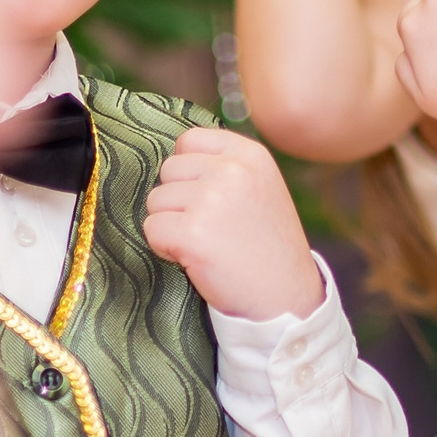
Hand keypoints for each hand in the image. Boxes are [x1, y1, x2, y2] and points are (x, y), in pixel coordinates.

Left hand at [143, 127, 326, 320]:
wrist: (285, 296)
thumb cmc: (268, 245)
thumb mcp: (261, 187)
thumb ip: (226, 166)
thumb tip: (174, 158)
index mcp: (250, 155)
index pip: (189, 141)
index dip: (189, 172)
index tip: (208, 197)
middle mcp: (231, 170)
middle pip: (168, 170)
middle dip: (178, 200)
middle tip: (211, 227)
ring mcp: (211, 200)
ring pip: (156, 201)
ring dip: (171, 225)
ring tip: (206, 243)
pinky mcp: (192, 233)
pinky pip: (152, 229)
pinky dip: (165, 248)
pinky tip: (195, 258)